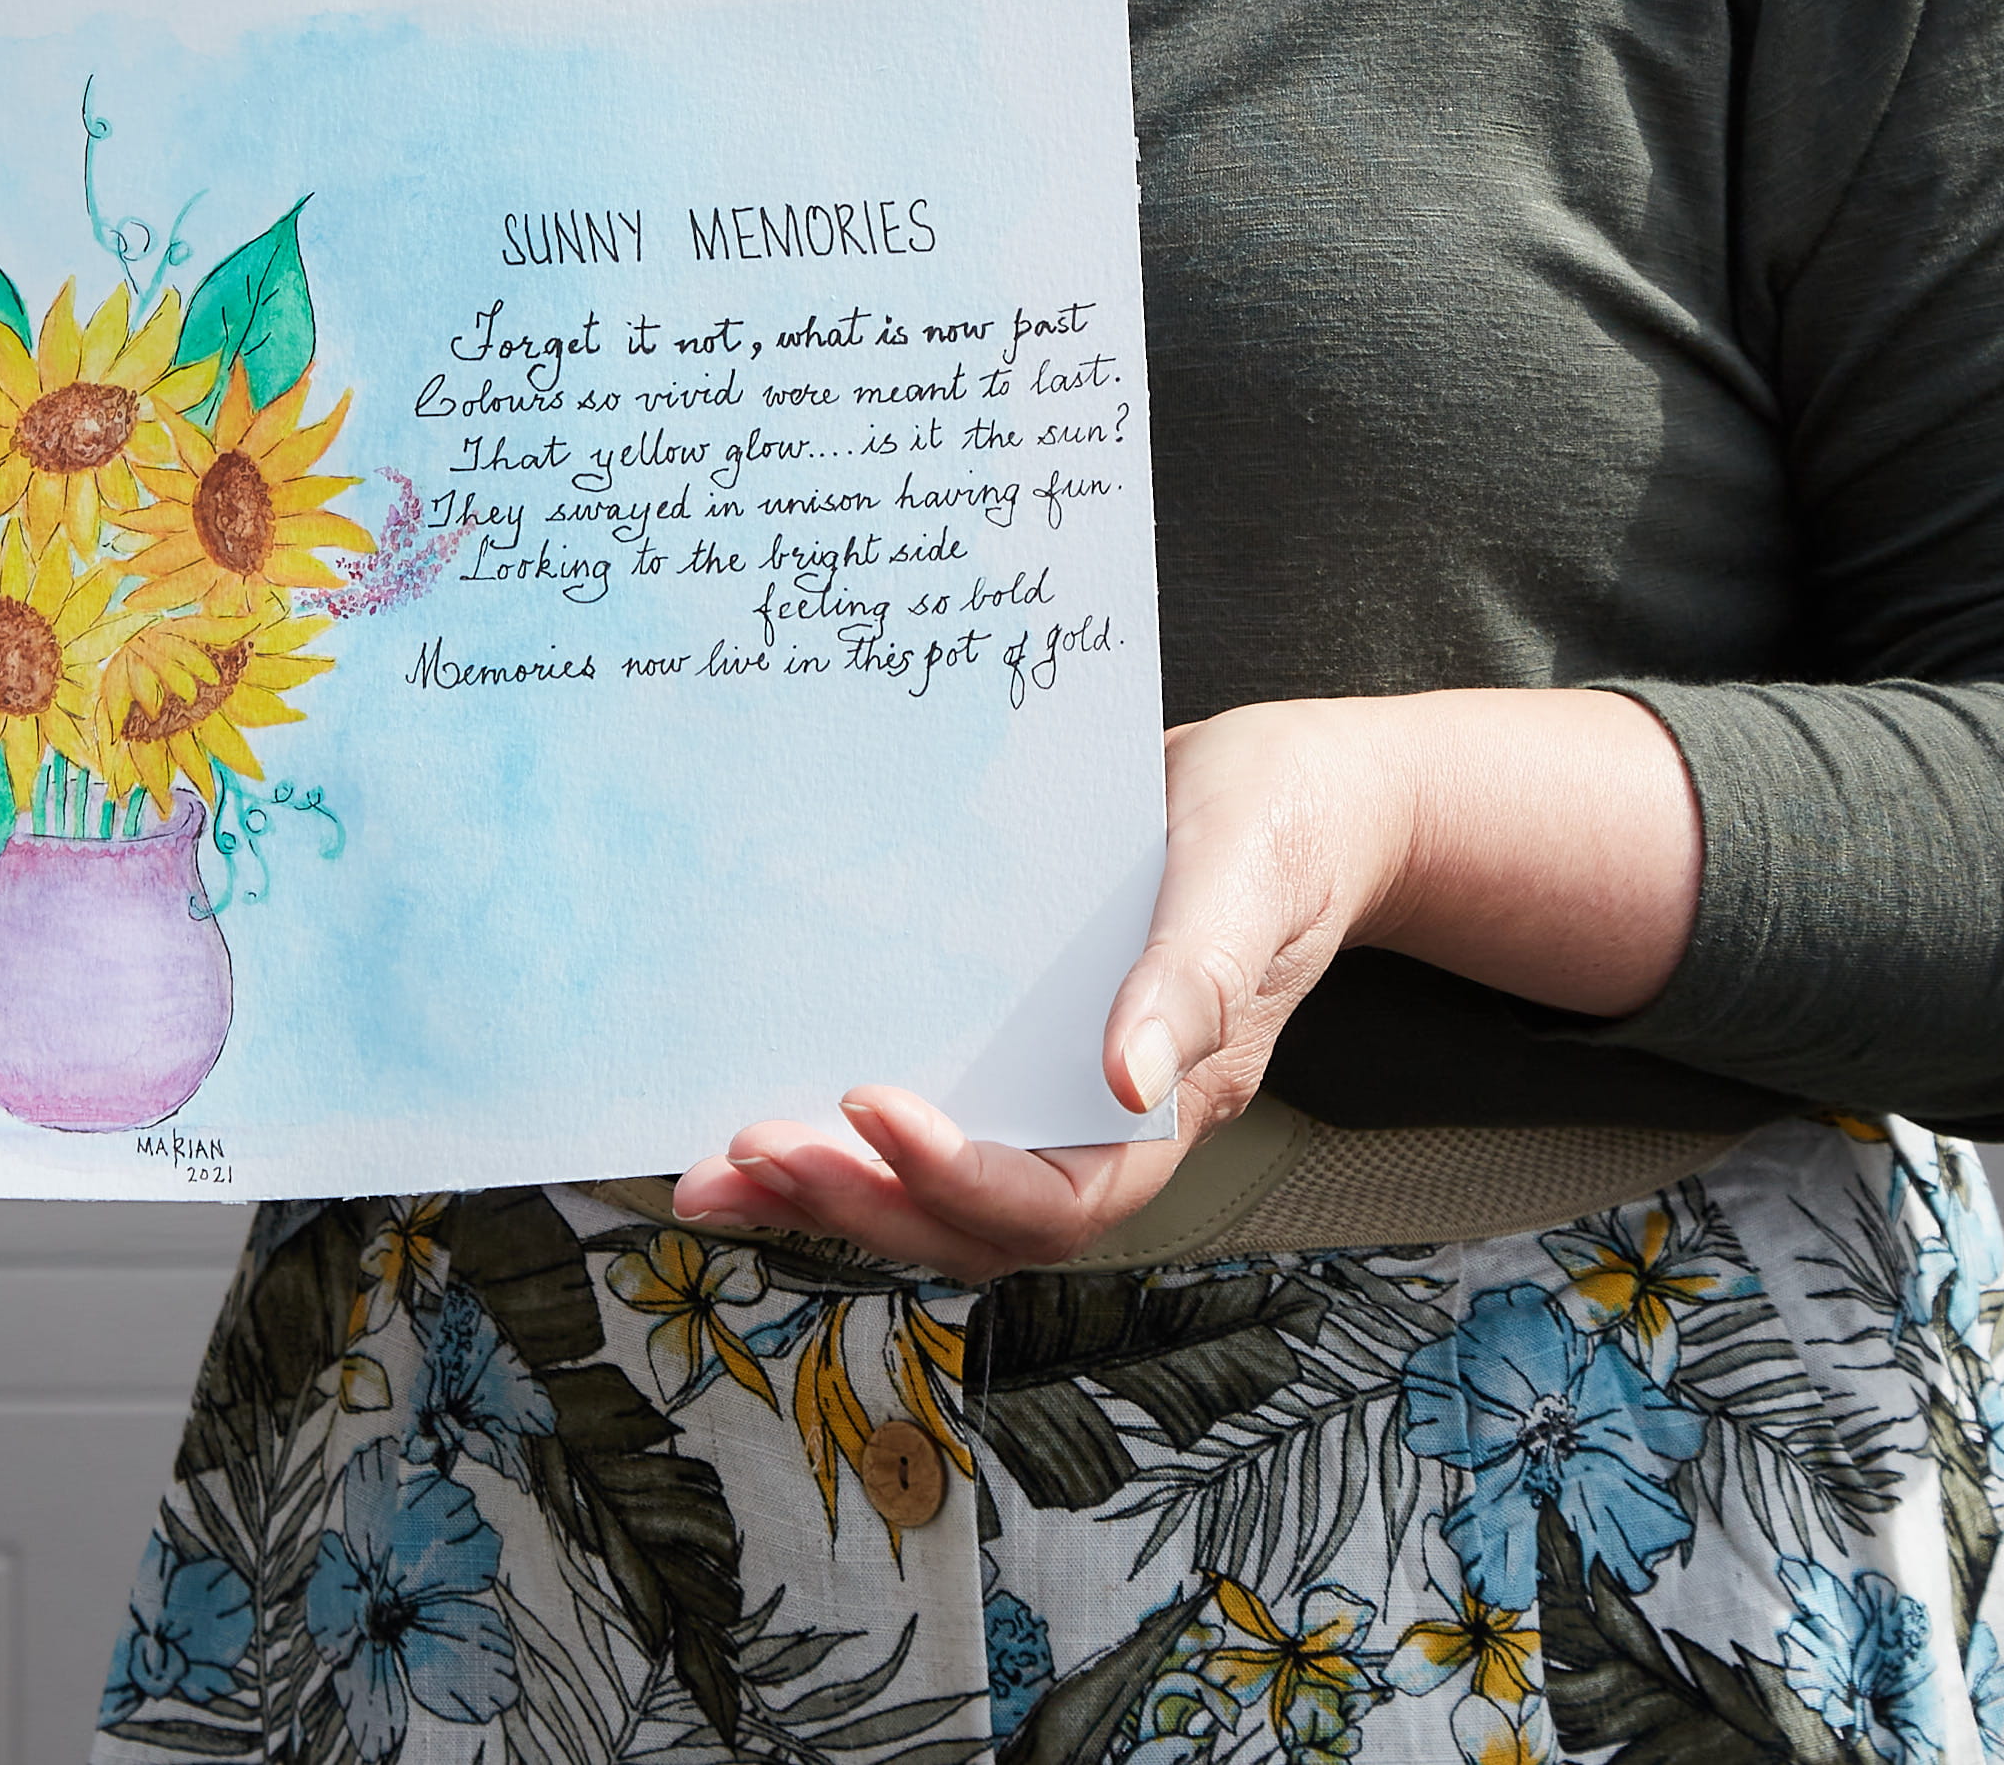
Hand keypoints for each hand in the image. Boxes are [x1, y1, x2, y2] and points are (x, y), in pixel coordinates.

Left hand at [672, 687, 1702, 1281]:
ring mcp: (1048, 1085)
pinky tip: (758, 1101)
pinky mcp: (1008, 1036)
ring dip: (825, 1189)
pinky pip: (921, 1103)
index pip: (1057, 1198)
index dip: (957, 1177)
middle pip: (971, 1220)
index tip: (869, 1105)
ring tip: (714, 1174)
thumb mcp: (1245, 888)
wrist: (1290, 783)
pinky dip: (837, 1125)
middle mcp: (1099, 1121)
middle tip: (746, 1157)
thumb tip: (1129, 1083)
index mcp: (1171, 1106)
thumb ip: (1192, 982)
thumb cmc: (1280, 829)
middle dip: (856, 1202)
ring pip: (929, 1186)